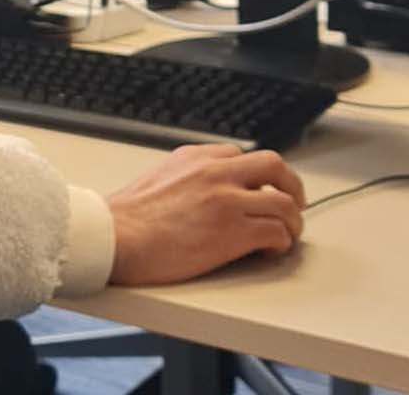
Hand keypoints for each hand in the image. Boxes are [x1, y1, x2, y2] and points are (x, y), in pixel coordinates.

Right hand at [105, 145, 305, 285]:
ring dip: (292, 222)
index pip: (244, 156)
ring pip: (284, 203)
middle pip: (274, 166)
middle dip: (292, 186)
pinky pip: (276, 232)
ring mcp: (228, 200)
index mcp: (197, 157)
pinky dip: (281, 243)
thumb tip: (198, 194)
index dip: (260, 176)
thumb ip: (185, 178)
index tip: (264, 190)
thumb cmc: (125, 219)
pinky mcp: (233, 232)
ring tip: (286, 236)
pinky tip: (270, 252)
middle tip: (294, 204)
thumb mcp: (157, 178)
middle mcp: (217, 172)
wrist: (114, 237)